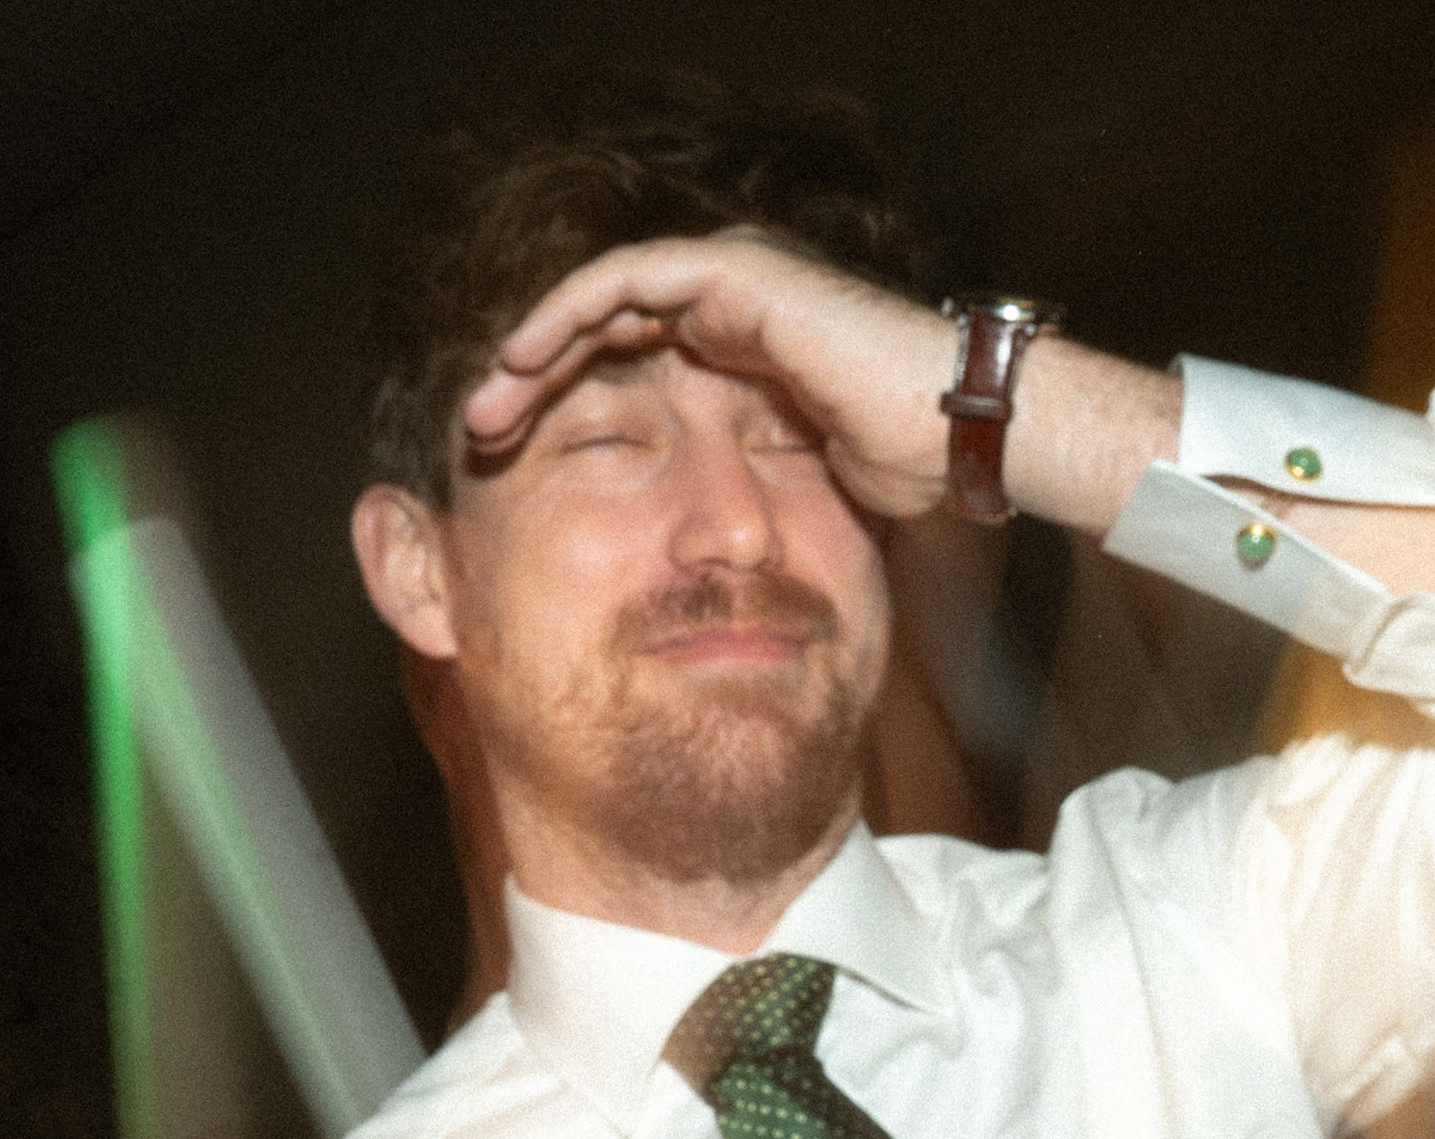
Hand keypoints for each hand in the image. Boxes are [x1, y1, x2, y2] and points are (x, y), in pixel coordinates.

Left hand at [464, 229, 961, 516]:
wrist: (956, 432)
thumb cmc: (898, 471)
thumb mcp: (788, 495)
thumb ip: (736, 500)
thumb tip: (696, 570)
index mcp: (735, 358)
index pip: (626, 369)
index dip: (564, 412)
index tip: (514, 469)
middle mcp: (726, 310)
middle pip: (600, 332)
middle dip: (532, 380)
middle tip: (478, 431)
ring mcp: (730, 282)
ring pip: (599, 300)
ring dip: (534, 347)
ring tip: (485, 401)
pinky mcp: (731, 272)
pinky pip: (623, 282)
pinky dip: (567, 314)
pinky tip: (523, 358)